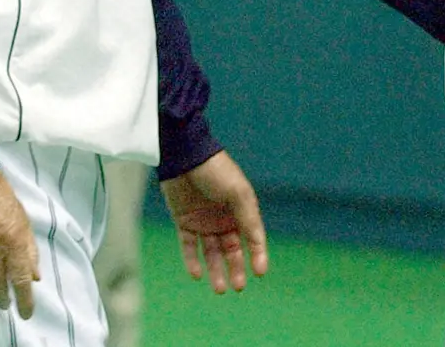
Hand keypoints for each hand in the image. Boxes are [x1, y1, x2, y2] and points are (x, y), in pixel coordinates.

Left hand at [160, 151, 268, 293]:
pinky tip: (197, 274)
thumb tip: (258, 243)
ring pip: (212, 252)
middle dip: (236, 268)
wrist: (184, 155)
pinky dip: (193, 261)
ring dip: (216, 270)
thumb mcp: (237, 193)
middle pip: (232, 249)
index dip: (258, 254)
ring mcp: (204, 220)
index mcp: (241, 208)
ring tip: (220, 289)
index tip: (259, 273)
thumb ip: (248, 218)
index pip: (252, 237)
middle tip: (237, 286)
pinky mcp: (185, 221)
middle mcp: (224, 217)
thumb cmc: (215, 171)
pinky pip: (190, 246)